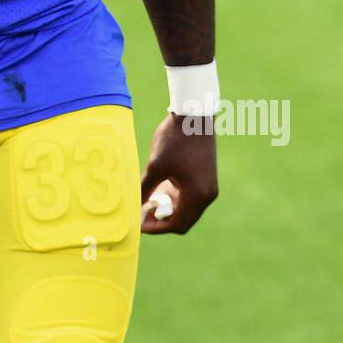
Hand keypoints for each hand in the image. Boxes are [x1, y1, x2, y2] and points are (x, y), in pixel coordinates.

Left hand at [140, 112, 217, 234]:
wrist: (193, 114)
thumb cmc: (174, 139)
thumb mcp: (155, 166)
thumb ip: (144, 190)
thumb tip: (133, 208)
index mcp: (197, 195)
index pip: (178, 224)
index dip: (157, 228)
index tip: (139, 224)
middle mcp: (208, 195)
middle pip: (184, 220)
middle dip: (162, 220)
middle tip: (142, 214)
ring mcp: (210, 187)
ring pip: (187, 209)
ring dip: (168, 208)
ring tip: (147, 200)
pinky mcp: (207, 178)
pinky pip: (191, 197)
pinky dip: (176, 198)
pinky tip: (159, 188)